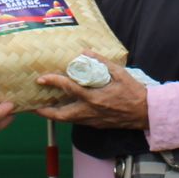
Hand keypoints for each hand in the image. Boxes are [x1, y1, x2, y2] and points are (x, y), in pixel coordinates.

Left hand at [34, 55, 148, 129]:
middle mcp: (90, 112)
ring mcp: (93, 121)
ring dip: (54, 115)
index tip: (42, 78)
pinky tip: (64, 109)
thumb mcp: (119, 73)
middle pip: (61, 115)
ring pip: (68, 121)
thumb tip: (84, 52)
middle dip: (45, 112)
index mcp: (95, 98)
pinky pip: (77, 121)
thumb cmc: (134, 92)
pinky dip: (67, 116)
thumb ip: (100, 62)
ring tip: (44, 108)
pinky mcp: (96, 125)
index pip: (69, 89)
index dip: (54, 82)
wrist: (146, 113)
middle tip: (33, 105)